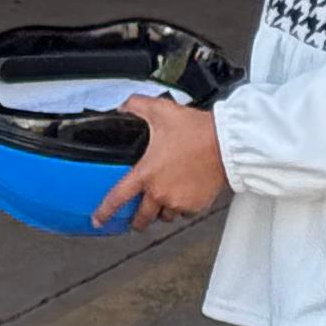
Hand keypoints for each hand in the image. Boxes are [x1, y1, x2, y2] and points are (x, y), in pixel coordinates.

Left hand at [89, 93, 226, 230]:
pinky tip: (186, 192)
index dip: (105, 212)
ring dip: (162, 210)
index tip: (98, 220)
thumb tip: (125, 105)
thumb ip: (138, 106)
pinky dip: (183, 206)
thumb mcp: (162, 111)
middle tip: (137, 218)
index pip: (117, 198)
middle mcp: (160, 191)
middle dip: (137, 220)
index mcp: (147, 173)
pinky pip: (184, 212)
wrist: (227, 142)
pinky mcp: (195, 205)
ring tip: (166, 198)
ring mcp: (178, 201)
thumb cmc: (198, 129)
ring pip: (164, 215)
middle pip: (141, 218)